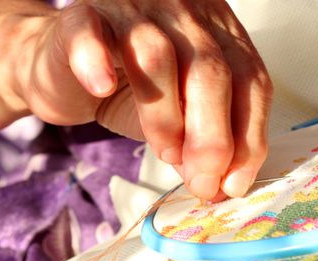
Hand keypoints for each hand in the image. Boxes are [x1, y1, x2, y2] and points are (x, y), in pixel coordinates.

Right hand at [0, 0, 272, 199]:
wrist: (68, 68)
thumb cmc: (135, 91)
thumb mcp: (183, 120)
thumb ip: (206, 144)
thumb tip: (225, 185)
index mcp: (220, 34)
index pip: (250, 80)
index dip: (249, 135)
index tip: (235, 183)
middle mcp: (184, 14)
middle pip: (211, 71)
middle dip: (213, 138)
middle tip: (202, 182)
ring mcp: (134, 10)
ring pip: (159, 58)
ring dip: (166, 118)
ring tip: (165, 153)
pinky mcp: (85, 15)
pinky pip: (90, 32)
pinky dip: (95, 61)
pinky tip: (102, 88)